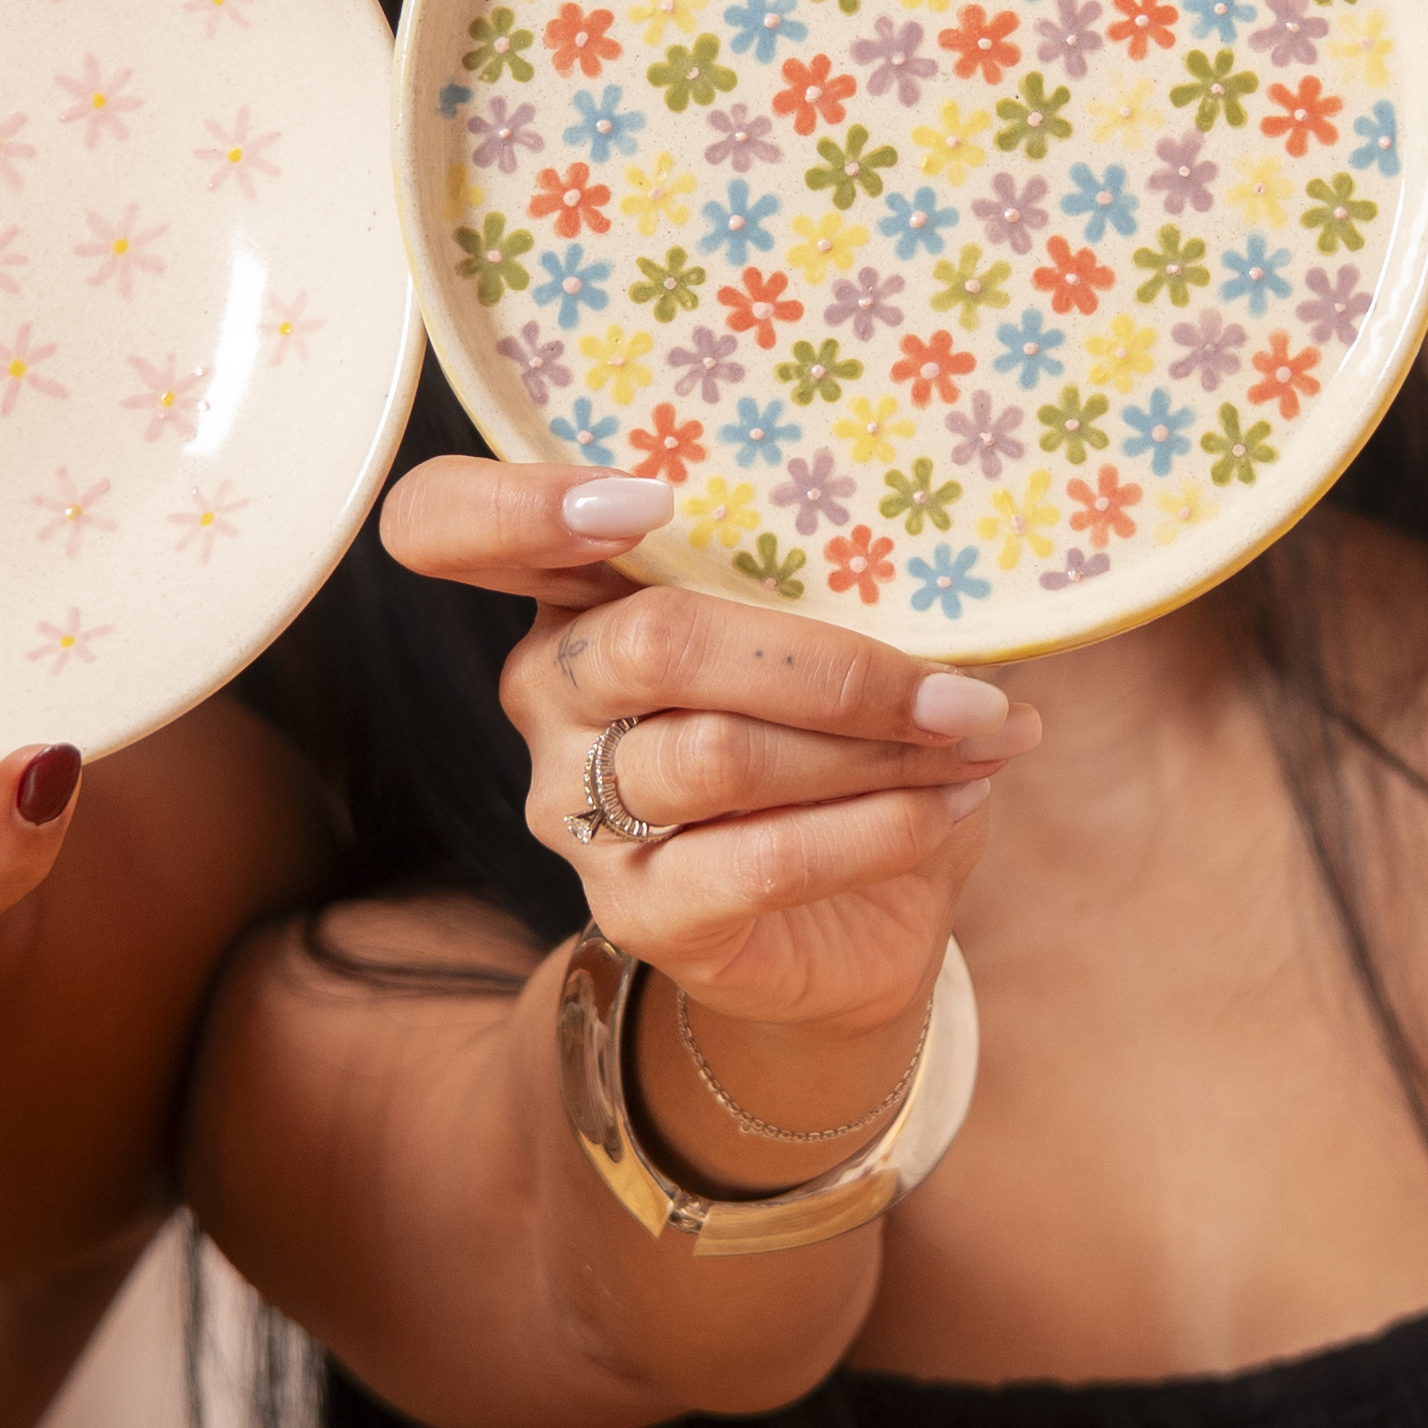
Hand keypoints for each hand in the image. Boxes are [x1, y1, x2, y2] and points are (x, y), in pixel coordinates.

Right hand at [383, 456, 1036, 1049]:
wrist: (842, 925)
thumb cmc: (835, 739)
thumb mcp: (830, 631)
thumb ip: (845, 572)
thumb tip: (964, 547)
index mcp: (573, 588)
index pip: (448, 523)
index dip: (516, 504)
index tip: (641, 503)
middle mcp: (548, 690)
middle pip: (652, 641)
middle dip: (832, 662)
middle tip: (963, 686)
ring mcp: (575, 806)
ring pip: (720, 754)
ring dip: (877, 748)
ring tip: (980, 739)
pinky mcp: (636, 908)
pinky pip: (761, 858)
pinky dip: (881, 826)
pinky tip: (956, 805)